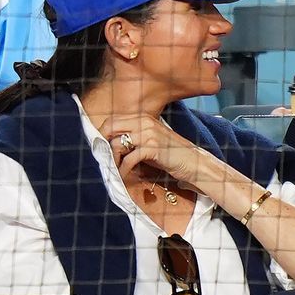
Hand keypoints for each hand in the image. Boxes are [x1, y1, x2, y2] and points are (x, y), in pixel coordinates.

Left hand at [99, 114, 213, 184]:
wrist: (195, 163)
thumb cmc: (172, 155)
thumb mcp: (151, 141)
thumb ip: (134, 138)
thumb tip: (110, 145)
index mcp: (143, 118)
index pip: (113, 120)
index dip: (102, 134)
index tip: (99, 148)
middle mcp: (145, 122)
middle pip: (110, 127)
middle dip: (102, 144)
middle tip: (101, 158)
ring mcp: (149, 134)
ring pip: (117, 143)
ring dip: (112, 160)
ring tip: (113, 170)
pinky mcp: (153, 148)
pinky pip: (129, 159)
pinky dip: (123, 169)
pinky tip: (123, 176)